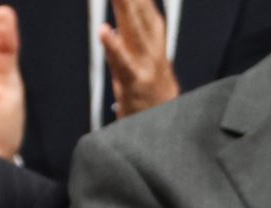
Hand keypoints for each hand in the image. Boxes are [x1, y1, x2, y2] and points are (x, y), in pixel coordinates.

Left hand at [101, 0, 177, 118]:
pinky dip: (113, 47)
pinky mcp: (135, 84)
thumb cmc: (153, 94)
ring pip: (134, 29)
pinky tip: (104, 31)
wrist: (166, 132)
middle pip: (140, 9)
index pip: (144, 3)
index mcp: (155, 38)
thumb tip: (130, 3)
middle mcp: (153, 47)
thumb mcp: (149, 55)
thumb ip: (139, 28)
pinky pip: (123, 63)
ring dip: (124, 5)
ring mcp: (145, 66)